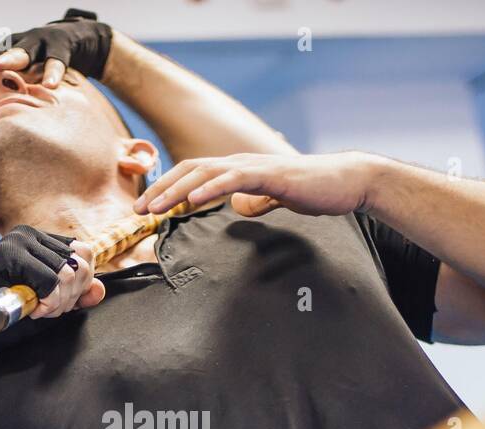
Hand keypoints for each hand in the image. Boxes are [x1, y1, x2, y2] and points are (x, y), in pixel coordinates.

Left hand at [0, 9, 112, 125]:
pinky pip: (55, 60)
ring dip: (7, 60)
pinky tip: (50, 84)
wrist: (77, 43)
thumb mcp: (25, 94)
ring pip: (19, 53)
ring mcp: (35, 46)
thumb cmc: (46, 78)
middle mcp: (11, 52)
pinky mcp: (59, 46)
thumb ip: (9, 110)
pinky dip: (52, 71)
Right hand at [0, 225, 103, 367]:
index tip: (59, 303)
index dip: (80, 284)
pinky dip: (49, 302)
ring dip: (59, 302)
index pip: (83, 252)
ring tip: (39, 310)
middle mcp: (28, 233)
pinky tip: (33, 310)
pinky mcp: (8, 255)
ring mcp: (17, 241)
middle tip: (49, 310)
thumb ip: (77, 295)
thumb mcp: (53, 304)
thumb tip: (100, 289)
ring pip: (68, 272)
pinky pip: (52, 280)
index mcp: (38, 239)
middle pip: (80, 261)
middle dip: (71, 295)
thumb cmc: (11, 318)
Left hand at [135, 151, 373, 219]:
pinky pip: (234, 179)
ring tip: (155, 208)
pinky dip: (210, 189)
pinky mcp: (270, 175)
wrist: (346, 182)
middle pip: (190, 171)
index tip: (147, 209)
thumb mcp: (275, 199)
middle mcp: (240, 162)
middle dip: (161, 190)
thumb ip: (256, 201)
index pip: (193, 174)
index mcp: (239, 169)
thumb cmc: (313, 190)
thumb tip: (239, 208)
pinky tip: (192, 201)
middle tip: (138, 211)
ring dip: (176, 190)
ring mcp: (254, 166)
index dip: (167, 188)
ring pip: (205, 173)